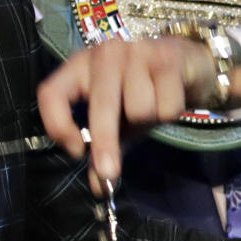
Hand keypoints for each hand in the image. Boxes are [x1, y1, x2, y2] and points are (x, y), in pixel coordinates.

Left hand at [37, 36, 240, 186]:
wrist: (188, 64)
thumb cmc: (144, 91)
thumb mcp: (118, 121)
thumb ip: (103, 150)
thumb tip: (100, 188)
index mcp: (80, 67)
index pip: (52, 92)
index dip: (58, 124)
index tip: (77, 152)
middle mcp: (105, 54)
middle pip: (101, 104)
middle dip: (105, 142)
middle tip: (109, 173)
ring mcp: (137, 51)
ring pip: (139, 108)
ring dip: (147, 121)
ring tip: (152, 106)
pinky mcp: (167, 56)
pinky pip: (166, 106)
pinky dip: (169, 113)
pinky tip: (171, 97)